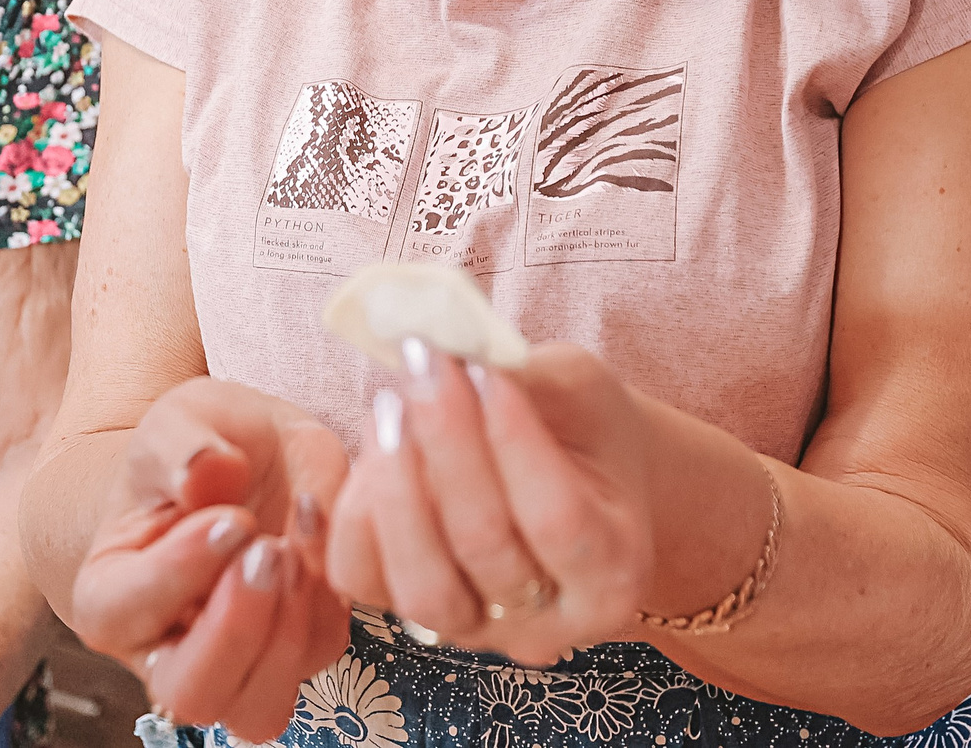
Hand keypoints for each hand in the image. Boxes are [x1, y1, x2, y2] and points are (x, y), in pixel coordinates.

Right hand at [72, 379, 350, 740]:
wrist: (239, 447)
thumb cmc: (193, 444)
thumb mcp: (177, 420)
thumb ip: (182, 445)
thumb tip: (205, 473)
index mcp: (110, 594)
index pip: (125, 613)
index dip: (179, 572)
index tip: (230, 517)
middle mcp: (164, 647)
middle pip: (192, 693)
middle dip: (238, 629)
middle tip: (268, 550)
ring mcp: (234, 661)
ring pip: (260, 705)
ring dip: (289, 625)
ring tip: (296, 540)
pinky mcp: (293, 648)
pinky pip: (319, 651)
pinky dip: (329, 596)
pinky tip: (315, 526)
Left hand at [326, 339, 653, 666]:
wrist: (572, 477)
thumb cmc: (584, 430)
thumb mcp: (580, 390)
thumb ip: (526, 377)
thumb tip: (448, 339)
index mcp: (615, 572)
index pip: (558, 520)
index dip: (513, 442)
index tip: (483, 370)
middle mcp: (549, 624)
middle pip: (484, 544)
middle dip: (447, 442)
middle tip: (425, 363)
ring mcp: (477, 631)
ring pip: (421, 582)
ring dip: (397, 483)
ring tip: (392, 404)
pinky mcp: (411, 619)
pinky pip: (363, 579)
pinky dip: (356, 513)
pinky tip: (372, 446)